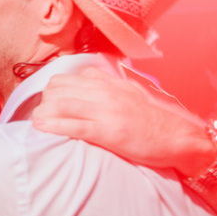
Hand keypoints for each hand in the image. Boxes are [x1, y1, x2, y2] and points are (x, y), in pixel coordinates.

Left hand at [32, 67, 213, 176]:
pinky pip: (72, 126)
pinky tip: (40, 129)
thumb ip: (107, 86)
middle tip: (42, 115)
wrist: (179, 137)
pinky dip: (52, 126)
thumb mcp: (129, 93)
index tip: (47, 103)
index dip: (51, 91)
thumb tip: (87, 79)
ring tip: (37, 123)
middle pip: (58, 88)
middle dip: (44, 102)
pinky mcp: (108, 131)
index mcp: (109, 82)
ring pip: (61, 104)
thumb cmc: (153, 120)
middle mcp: (105, 92)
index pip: (68, 78)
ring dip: (43, 114)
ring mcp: (106, 110)